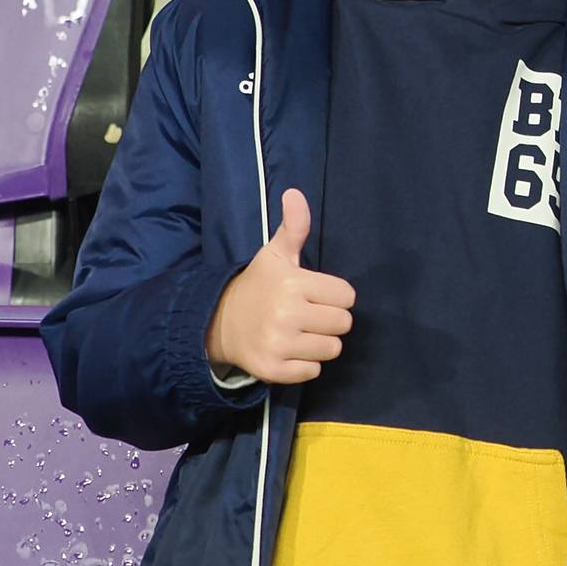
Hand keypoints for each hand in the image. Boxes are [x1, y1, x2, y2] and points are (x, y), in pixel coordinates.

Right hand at [204, 189, 355, 384]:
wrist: (219, 322)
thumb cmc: (259, 286)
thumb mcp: (276, 254)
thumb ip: (294, 226)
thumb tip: (294, 193)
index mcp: (293, 284)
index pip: (347, 296)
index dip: (335, 295)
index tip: (315, 295)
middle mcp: (286, 314)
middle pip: (343, 324)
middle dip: (330, 320)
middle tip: (308, 315)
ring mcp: (279, 344)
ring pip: (332, 349)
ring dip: (320, 343)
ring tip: (299, 333)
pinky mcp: (273, 370)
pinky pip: (313, 372)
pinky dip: (305, 365)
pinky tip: (289, 350)